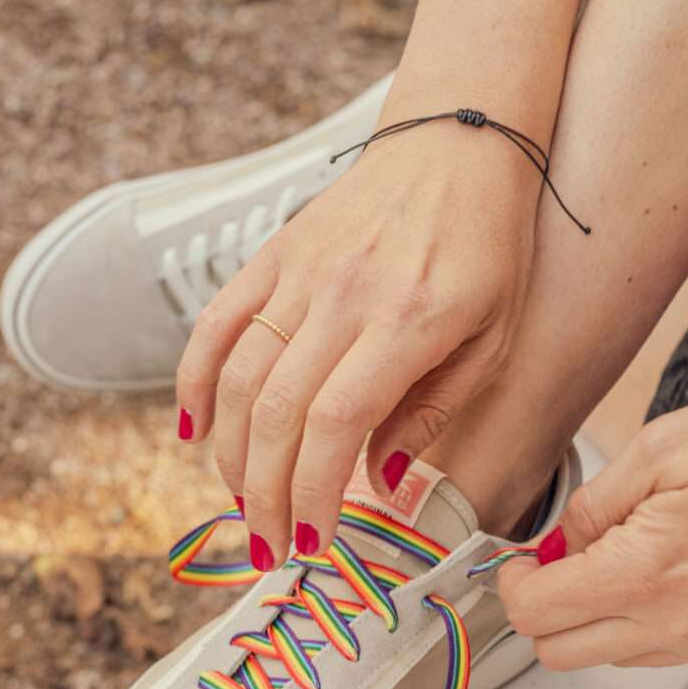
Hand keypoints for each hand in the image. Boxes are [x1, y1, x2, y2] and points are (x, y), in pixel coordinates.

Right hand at [175, 120, 539, 564]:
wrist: (461, 142)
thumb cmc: (490, 248)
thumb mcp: (493, 341)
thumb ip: (431, 412)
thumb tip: (382, 483)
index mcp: (405, 322)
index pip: (334, 422)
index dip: (313, 490)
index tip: (315, 541)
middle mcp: (342, 295)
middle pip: (278, 411)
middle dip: (266, 494)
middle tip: (271, 546)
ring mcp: (299, 271)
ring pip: (240, 376)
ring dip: (233, 455)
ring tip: (246, 506)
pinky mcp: (274, 255)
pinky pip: (218, 323)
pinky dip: (197, 380)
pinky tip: (194, 432)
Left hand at [499, 366, 687, 668]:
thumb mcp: (660, 446)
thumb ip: (593, 505)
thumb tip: (557, 545)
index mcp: (646, 575)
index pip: (535, 614)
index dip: (513, 584)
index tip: (522, 562)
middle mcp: (682, 626)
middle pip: (565, 654)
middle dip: (550, 611)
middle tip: (569, 562)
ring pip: (624, 657)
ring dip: (611, 616)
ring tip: (647, 553)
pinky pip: (686, 650)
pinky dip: (672, 619)